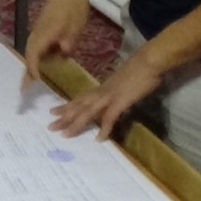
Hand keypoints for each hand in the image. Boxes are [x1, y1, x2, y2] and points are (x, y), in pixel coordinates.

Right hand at [22, 0, 90, 90]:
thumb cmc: (74, 6)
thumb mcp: (77, 24)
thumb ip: (70, 39)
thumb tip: (64, 52)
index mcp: (46, 33)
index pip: (34, 55)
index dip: (32, 69)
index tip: (33, 83)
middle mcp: (38, 32)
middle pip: (29, 55)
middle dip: (27, 72)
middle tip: (25, 89)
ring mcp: (39, 29)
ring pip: (33, 50)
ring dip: (34, 63)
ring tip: (36, 78)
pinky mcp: (42, 28)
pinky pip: (37, 45)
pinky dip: (39, 55)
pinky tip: (49, 60)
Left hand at [48, 48, 165, 140]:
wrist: (149, 61)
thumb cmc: (139, 69)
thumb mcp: (122, 82)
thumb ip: (115, 91)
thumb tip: (111, 99)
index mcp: (102, 88)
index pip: (80, 98)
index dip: (66, 106)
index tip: (52, 112)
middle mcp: (102, 92)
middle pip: (79, 106)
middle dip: (64, 117)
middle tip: (50, 127)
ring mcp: (110, 96)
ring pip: (88, 111)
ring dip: (76, 123)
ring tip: (65, 134)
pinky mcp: (120, 101)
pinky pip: (110, 117)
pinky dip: (104, 128)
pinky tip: (99, 139)